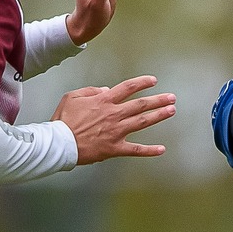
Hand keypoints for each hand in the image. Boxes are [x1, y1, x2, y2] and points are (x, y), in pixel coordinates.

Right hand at [53, 76, 175, 164]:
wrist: (60, 142)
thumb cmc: (64, 120)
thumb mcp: (72, 97)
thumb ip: (90, 91)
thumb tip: (105, 90)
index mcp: (104, 101)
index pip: (128, 88)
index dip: (142, 83)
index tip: (153, 81)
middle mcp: (113, 114)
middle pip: (141, 104)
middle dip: (158, 100)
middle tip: (172, 97)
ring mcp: (116, 131)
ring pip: (142, 122)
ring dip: (159, 116)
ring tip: (171, 111)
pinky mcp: (115, 148)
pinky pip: (135, 150)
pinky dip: (149, 150)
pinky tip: (161, 149)